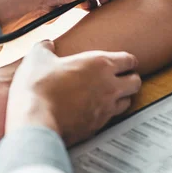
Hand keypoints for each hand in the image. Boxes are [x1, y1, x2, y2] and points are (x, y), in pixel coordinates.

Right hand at [6, 41, 141, 146]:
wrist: (35, 120)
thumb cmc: (39, 86)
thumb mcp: (38, 58)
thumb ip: (45, 48)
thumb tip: (46, 44)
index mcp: (100, 64)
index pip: (130, 60)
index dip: (126, 61)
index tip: (120, 62)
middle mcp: (109, 86)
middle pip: (136, 82)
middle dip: (130, 79)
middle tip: (119, 79)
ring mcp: (106, 108)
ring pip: (128, 102)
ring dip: (121, 98)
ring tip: (109, 96)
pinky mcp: (98, 127)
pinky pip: (111, 119)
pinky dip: (106, 115)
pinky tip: (94, 112)